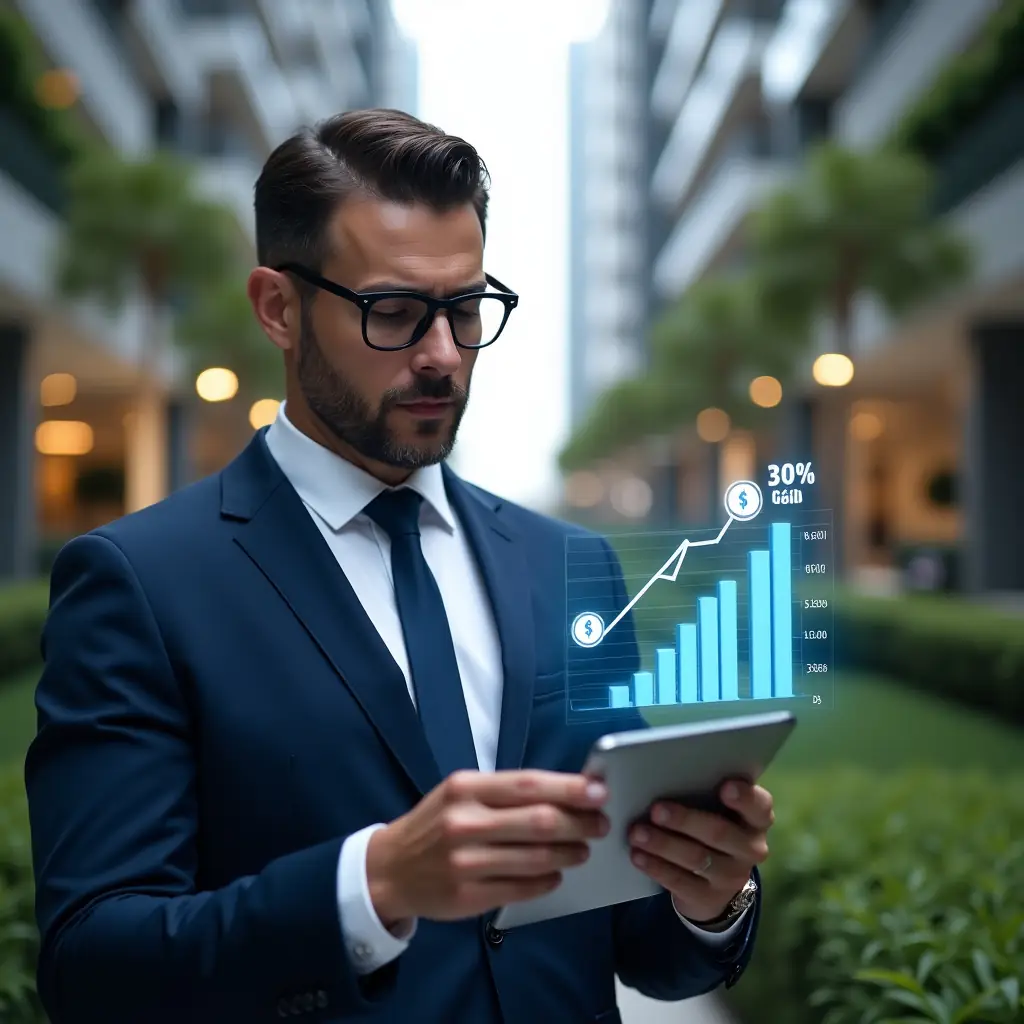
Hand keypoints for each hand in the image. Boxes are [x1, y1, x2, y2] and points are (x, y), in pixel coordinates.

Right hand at [366, 769, 609, 926]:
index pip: (529, 784)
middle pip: (540, 822)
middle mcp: (465, 822)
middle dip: (579, 823)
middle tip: (600, 824)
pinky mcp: (469, 897)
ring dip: (569, 854)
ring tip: (581, 850)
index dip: (570, 788)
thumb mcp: (461, 793)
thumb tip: (566, 792)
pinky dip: (548, 881)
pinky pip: (523, 889)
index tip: (599, 791)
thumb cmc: (435, 823)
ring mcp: (466, 862)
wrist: (389, 869)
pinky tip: (556, 874)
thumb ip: (506, 792)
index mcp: (466, 788)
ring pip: (537, 858)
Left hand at [628, 781, 773, 924]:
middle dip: (685, 820)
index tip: (725, 787)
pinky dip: (656, 867)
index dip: (744, 797)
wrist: (712, 882)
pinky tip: (637, 856)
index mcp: (756, 819)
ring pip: (696, 858)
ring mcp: (732, 876)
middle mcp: (751, 848)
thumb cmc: (709, 827)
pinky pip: (680, 882)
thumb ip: (703, 793)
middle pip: (720, 832)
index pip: (759, 805)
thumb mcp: (715, 810)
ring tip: (637, 833)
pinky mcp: (709, 898)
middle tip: (656, 810)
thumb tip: (664, 776)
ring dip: (663, 844)